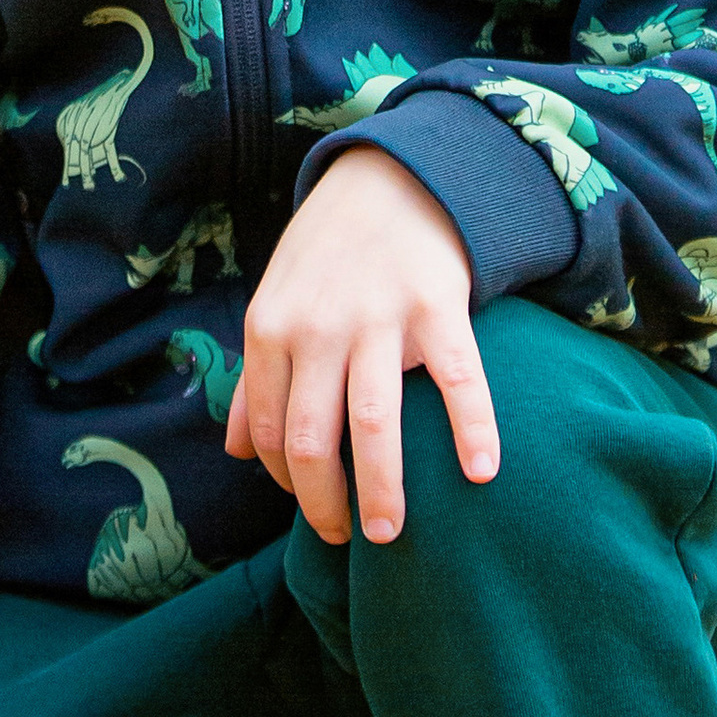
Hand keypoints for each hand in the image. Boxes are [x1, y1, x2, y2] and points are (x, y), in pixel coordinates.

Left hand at [225, 148, 497, 548]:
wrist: (393, 178)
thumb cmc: (328, 254)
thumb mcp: (276, 303)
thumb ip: (256, 378)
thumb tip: (235, 452)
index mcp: (271, 328)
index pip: (270, 431)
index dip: (287, 480)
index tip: (314, 504)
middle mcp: (319, 327)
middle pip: (314, 439)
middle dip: (326, 503)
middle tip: (348, 539)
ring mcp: (380, 317)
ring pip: (375, 423)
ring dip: (382, 488)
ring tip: (390, 535)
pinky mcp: (437, 306)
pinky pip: (458, 380)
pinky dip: (473, 430)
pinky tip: (482, 474)